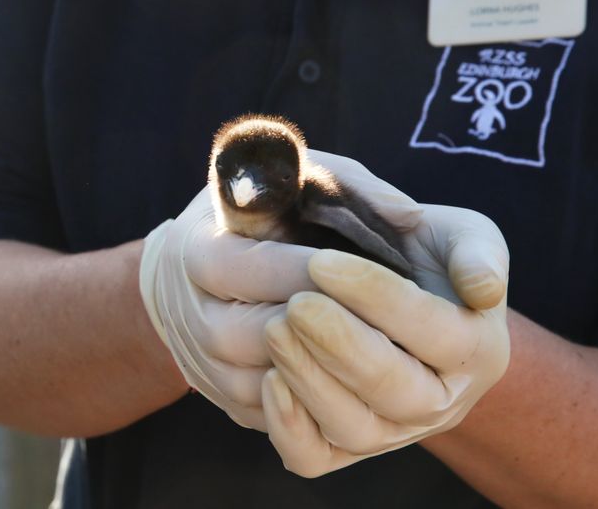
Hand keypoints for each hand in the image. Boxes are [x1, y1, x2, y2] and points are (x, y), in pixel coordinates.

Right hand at [138, 151, 422, 430]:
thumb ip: (349, 186)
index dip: (321, 270)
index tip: (378, 265)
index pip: (261, 268)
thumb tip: (410, 217)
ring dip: (335, 370)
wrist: (187, 275)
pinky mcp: (228, 404)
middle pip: (269, 334)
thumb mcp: (294, 179)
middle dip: (336, 326)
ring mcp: (208, 370)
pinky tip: (366, 379)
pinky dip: (324, 401)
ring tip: (389, 347)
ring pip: (276, 384)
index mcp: (201, 253)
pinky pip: (280, 419)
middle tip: (395, 317)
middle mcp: (195, 318)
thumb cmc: (259, 216)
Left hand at [261, 203, 509, 476]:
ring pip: (354, 429)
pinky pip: (314, 459)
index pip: (433, 331)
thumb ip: (478, 253)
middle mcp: (442, 402)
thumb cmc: (430, 258)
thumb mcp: (465, 238)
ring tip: (276, 329)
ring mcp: (394, 431)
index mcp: (478, 350)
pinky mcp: (347, 447)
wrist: (404, 295)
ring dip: (310, 380)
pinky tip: (270, 379)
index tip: (323, 262)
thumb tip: (482, 288)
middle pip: (394, 390)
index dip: (375, 296)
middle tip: (296, 303)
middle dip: (339, 344)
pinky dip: (289, 428)